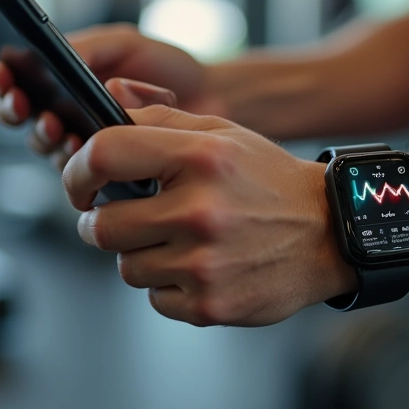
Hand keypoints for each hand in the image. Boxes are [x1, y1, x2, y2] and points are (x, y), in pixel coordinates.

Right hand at [0, 23, 223, 166]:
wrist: (212, 98)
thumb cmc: (167, 66)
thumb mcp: (124, 44)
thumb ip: (87, 48)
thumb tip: (52, 56)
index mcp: (63, 76)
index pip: (17, 78)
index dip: (2, 79)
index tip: (4, 76)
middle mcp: (66, 110)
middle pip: (21, 117)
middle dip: (15, 110)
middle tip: (24, 104)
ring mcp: (84, 141)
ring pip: (46, 145)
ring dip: (45, 135)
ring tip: (57, 124)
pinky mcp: (106, 168)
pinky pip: (79, 169)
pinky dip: (76, 158)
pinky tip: (82, 146)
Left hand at [62, 104, 356, 326]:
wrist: (331, 234)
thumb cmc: (270, 181)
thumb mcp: (223, 134)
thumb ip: (161, 118)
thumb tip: (108, 103)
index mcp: (200, 158)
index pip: (104, 155)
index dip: (77, 171)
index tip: (79, 183)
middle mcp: (200, 211)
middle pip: (103, 225)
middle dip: (103, 222)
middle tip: (123, 217)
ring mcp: (205, 263)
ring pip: (126, 267)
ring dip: (141, 256)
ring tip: (178, 241)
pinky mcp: (210, 305)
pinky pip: (155, 299)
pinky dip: (169, 287)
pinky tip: (200, 267)